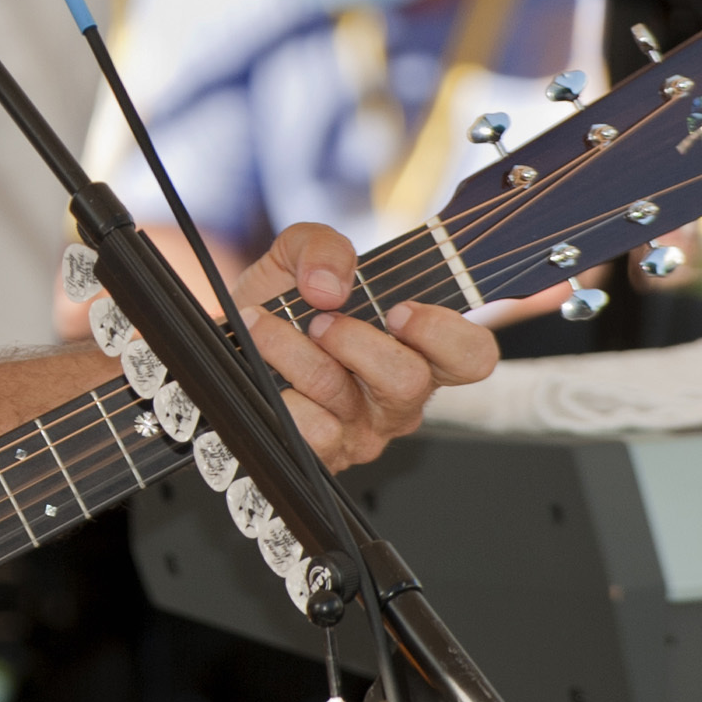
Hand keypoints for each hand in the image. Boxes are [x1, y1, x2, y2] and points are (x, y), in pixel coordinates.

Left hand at [220, 223, 496, 469]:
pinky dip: (277, 395)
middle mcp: (399, 397)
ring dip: (292, 352)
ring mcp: (363, 431)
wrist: (228, 342)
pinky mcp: (326, 455)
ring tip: (263, 329)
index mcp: (417, 349)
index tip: (397, 310)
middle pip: (408, 380)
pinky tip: (263, 379)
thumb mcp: (298, 255)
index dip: (443, 333)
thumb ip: (322, 246)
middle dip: (352, 339)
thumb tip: (329, 286)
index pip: (473, 356)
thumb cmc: (278, 305)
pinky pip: (310, 430)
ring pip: (341, 396)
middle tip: (318, 320)